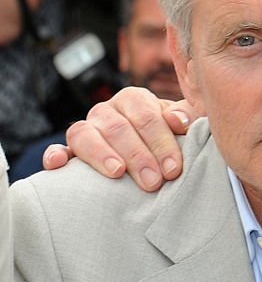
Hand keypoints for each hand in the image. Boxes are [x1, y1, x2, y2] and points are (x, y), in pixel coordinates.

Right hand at [42, 86, 198, 190]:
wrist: (150, 152)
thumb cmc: (170, 136)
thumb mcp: (183, 124)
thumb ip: (186, 117)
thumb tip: (178, 121)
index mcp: (135, 99)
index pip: (146, 117)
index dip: (161, 143)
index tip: (173, 169)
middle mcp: (107, 110)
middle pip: (118, 128)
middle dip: (138, 156)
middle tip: (154, 182)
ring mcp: (86, 128)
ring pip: (84, 134)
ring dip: (101, 154)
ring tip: (118, 173)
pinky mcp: (69, 149)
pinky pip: (58, 149)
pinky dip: (54, 154)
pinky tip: (59, 164)